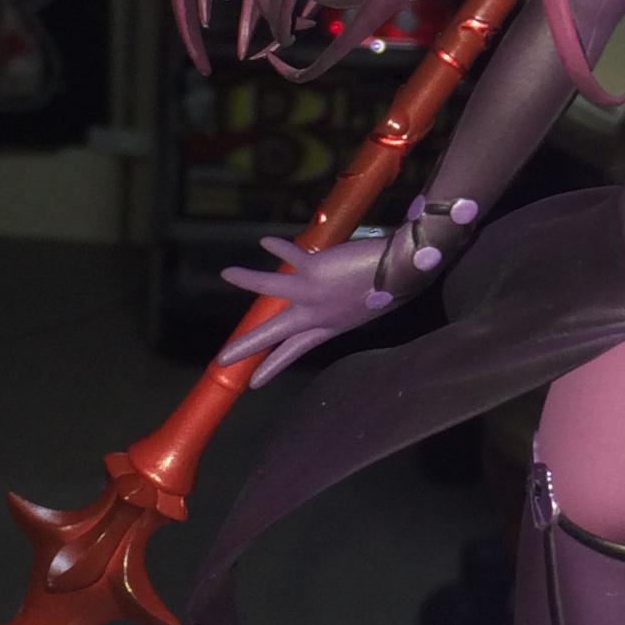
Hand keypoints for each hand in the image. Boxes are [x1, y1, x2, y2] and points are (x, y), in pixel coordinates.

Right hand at [219, 234, 398, 385]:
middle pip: (273, 334)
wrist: (403, 273)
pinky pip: (289, 255)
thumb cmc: (390, 290)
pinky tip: (264, 242)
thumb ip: (340, 310)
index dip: (272, 366)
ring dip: (247, 280)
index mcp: (328, 327)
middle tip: (222, 360)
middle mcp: (315, 314)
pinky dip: (278, 247)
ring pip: (269, 289)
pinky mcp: (314, 269)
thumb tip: (328, 300)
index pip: (294, 350)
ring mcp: (312, 292)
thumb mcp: (361, 311)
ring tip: (225, 273)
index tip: (254, 383)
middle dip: (246, 347)